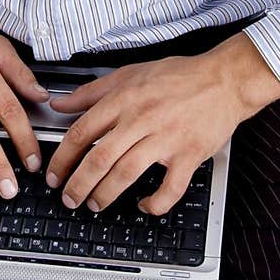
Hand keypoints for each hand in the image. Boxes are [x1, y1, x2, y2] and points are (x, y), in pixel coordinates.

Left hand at [44, 51, 246, 214]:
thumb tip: (58, 103)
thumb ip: (90, 92)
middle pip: (99, 159)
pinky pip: (170, 188)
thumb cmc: (178, 76)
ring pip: (126, 174)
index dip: (63, 158)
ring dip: (105, 195)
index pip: (82, 132)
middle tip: (69, 198)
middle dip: (78, 184)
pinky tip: (145, 206)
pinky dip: (155, 203)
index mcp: (123, 99)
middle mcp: (141, 119)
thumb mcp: (128, 74)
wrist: (224, 79)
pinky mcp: (189, 155)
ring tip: (95, 204)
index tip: (55, 174)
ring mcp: (166, 139)